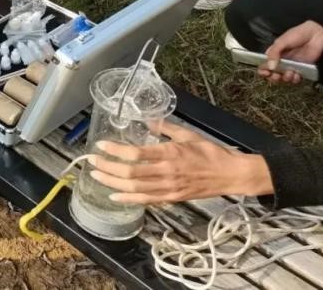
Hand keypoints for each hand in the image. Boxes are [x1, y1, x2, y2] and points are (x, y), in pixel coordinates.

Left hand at [89, 123, 273, 203]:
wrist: (231, 175)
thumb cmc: (210, 153)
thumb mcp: (187, 134)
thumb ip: (166, 128)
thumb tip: (148, 120)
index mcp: (169, 154)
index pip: (135, 154)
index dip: (115, 151)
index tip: (101, 146)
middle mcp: (166, 172)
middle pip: (130, 173)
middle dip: (107, 167)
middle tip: (91, 161)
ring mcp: (168, 188)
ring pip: (134, 189)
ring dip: (112, 182)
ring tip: (96, 175)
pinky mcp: (172, 199)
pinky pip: (146, 201)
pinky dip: (128, 199)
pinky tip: (114, 195)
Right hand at [258, 21, 322, 83]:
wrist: (316, 35)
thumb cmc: (298, 34)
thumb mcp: (282, 41)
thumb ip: (274, 53)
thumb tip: (270, 66)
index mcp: (274, 54)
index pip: (264, 65)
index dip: (263, 71)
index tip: (265, 72)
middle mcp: (281, 61)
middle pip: (273, 74)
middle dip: (273, 78)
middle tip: (276, 76)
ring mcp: (291, 66)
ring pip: (284, 78)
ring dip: (285, 79)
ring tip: (289, 73)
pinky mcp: (301, 69)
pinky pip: (296, 79)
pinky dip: (295, 79)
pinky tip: (296, 75)